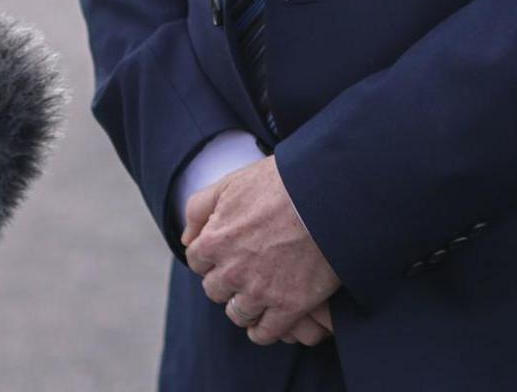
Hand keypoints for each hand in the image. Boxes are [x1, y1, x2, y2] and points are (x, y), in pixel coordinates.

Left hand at [180, 156, 338, 346]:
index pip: (197, 261)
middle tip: (248, 268)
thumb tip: (186, 239)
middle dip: (227, 280)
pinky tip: (270, 318)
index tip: (230, 250)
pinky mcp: (289, 306)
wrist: (330, 196)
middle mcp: (232, 271)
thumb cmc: (282, 184)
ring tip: (260, 292)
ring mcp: (260, 292)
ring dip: (244, 305)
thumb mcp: (232, 182)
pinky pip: (264, 333)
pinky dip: (262, 330)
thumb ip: (199, 208)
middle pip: (215, 290)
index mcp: (214, 241)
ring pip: (237, 314)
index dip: (213, 254)